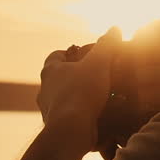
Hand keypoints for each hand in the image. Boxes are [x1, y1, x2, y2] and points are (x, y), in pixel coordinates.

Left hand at [37, 27, 121, 153]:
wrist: (70, 131)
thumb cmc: (81, 92)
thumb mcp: (98, 63)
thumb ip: (106, 46)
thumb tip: (115, 28)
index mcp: (50, 71)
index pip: (55, 55)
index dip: (69, 53)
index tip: (84, 54)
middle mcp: (44, 90)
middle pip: (59, 78)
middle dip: (76, 76)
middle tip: (95, 76)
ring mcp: (48, 110)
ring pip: (63, 98)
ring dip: (77, 97)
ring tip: (98, 98)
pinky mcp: (56, 128)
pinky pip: (68, 117)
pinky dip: (79, 116)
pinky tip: (95, 117)